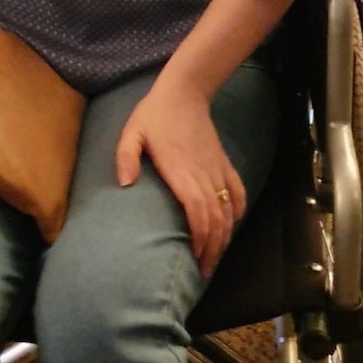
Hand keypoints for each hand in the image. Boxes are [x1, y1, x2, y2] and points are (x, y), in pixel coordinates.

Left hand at [115, 82, 245, 277]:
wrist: (184, 92)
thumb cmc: (154, 114)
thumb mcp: (131, 132)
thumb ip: (125, 157)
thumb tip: (125, 185)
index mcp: (181, 171)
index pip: (198, 212)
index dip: (200, 238)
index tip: (195, 259)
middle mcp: (203, 174)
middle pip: (216, 219)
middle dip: (212, 249)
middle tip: (203, 271)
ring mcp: (216, 169)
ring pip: (228, 210)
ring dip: (224, 236)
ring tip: (214, 257)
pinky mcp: (224, 163)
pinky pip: (237, 192)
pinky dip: (237, 212)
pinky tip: (230, 227)